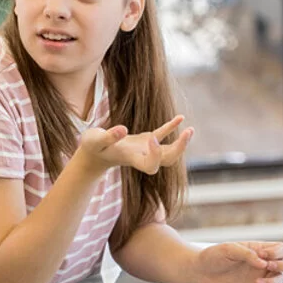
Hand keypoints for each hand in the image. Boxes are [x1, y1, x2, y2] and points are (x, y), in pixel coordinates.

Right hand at [78, 116, 193, 174]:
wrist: (94, 154)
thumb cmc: (92, 148)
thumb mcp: (95, 140)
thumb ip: (108, 136)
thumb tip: (123, 129)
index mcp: (132, 160)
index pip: (151, 165)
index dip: (156, 154)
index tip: (152, 139)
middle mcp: (142, 157)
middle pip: (167, 160)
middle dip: (179, 149)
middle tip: (187, 132)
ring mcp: (146, 149)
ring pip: (168, 151)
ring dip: (181, 142)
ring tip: (190, 129)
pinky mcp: (145, 140)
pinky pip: (162, 134)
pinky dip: (171, 127)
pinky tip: (181, 117)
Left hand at [193, 241, 282, 282]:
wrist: (200, 272)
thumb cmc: (212, 257)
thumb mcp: (229, 249)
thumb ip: (247, 254)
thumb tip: (262, 262)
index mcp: (258, 249)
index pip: (280, 248)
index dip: (277, 252)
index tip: (264, 256)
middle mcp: (262, 262)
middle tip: (269, 267)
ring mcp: (259, 276)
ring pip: (281, 279)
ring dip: (275, 281)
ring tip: (258, 282)